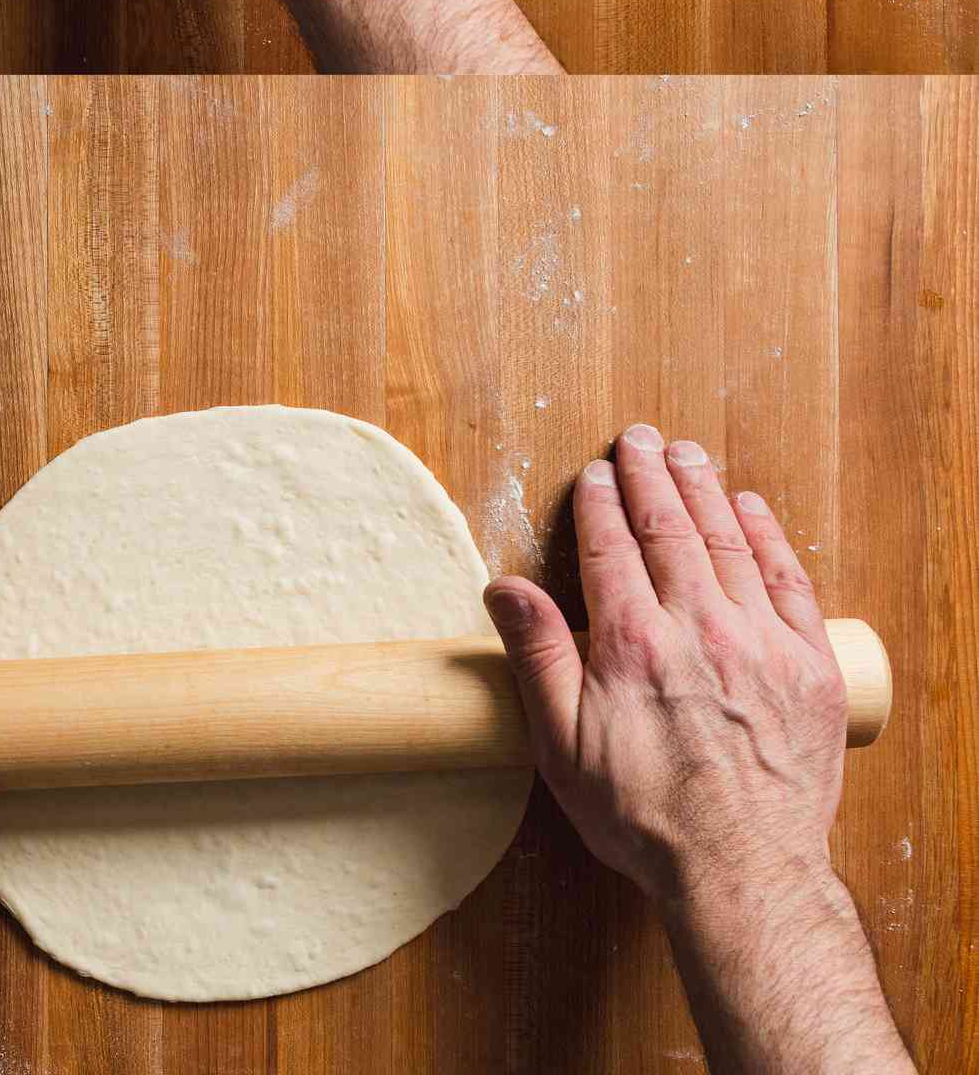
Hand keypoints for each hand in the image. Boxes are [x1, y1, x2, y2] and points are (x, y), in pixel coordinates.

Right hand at [485, 425, 847, 905]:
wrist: (742, 873)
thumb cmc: (644, 817)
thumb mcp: (561, 746)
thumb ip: (536, 656)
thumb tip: (503, 587)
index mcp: (632, 642)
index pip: (610, 546)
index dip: (599, 502)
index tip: (594, 474)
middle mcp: (698, 626)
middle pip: (669, 527)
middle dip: (648, 475)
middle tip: (639, 439)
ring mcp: (760, 641)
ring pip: (727, 541)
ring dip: (703, 489)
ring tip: (687, 454)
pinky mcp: (809, 666)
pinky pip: (789, 580)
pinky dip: (769, 536)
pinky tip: (751, 508)